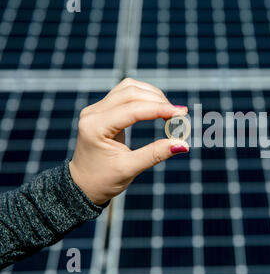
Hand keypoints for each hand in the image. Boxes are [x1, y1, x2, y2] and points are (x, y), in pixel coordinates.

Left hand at [69, 78, 188, 204]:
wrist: (82, 185)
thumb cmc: (102, 180)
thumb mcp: (129, 169)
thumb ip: (156, 154)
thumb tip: (182, 144)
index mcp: (95, 127)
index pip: (132, 109)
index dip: (159, 109)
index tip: (181, 113)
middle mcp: (93, 113)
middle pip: (131, 92)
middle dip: (158, 100)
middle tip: (179, 114)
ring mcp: (96, 109)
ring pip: (129, 88)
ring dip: (152, 95)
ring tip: (169, 111)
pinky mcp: (102, 110)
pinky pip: (125, 94)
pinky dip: (144, 97)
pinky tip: (157, 107)